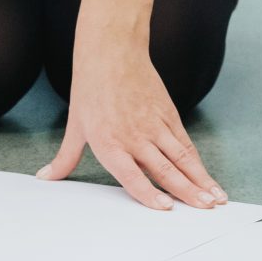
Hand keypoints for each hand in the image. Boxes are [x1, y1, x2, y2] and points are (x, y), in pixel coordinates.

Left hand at [38, 42, 226, 211]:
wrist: (111, 51)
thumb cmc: (90, 89)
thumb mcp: (75, 126)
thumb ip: (65, 158)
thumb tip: (45, 177)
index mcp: (109, 143)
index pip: (132, 175)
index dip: (149, 194)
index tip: (166, 208)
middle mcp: (135, 137)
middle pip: (166, 170)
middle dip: (188, 192)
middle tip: (205, 209)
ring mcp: (155, 126)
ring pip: (182, 158)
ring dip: (201, 180)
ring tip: (216, 199)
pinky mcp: (168, 115)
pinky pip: (185, 143)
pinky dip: (198, 162)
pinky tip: (207, 177)